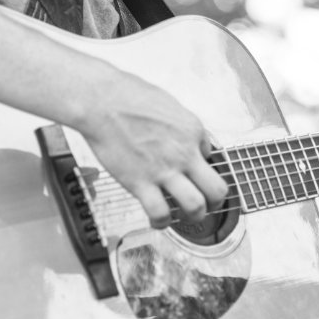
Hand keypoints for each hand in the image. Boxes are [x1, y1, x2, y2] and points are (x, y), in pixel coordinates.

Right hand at [74, 71, 227, 228]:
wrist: (102, 101)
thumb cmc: (128, 96)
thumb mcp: (169, 103)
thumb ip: (183, 125)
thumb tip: (191, 140)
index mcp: (192, 131)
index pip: (211, 155)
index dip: (201, 164)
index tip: (191, 170)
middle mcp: (184, 153)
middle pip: (217, 189)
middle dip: (214, 201)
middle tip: (206, 202)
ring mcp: (163, 170)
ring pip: (195, 206)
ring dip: (194, 215)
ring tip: (185, 215)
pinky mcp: (140, 183)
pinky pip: (160, 213)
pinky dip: (161, 223)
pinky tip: (157, 220)